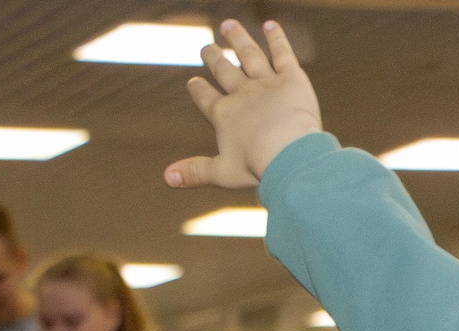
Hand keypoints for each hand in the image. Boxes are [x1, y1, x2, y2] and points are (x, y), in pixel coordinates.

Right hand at [166, 20, 323, 190]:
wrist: (288, 153)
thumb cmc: (257, 167)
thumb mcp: (223, 172)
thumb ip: (196, 171)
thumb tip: (167, 178)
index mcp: (224, 115)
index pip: (206, 99)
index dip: (199, 90)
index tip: (193, 82)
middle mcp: (242, 94)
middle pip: (224, 71)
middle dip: (214, 59)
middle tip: (206, 47)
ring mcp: (266, 83)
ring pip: (249, 55)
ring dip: (238, 39)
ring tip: (229, 25)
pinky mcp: (291, 78)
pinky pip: (282, 53)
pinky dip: (276, 38)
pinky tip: (270, 25)